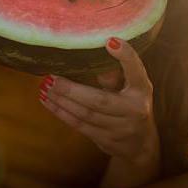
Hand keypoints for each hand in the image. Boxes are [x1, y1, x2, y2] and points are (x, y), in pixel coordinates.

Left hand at [38, 38, 159, 165]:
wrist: (140, 145)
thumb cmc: (132, 105)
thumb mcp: (132, 87)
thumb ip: (115, 74)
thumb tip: (93, 53)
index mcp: (142, 90)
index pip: (136, 71)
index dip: (126, 56)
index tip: (110, 41)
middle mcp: (134, 109)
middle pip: (100, 100)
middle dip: (72, 90)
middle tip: (51, 77)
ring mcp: (120, 128)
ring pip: (86, 114)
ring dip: (62, 101)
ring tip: (45, 87)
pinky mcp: (106, 141)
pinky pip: (80, 125)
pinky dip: (61, 113)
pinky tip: (48, 101)